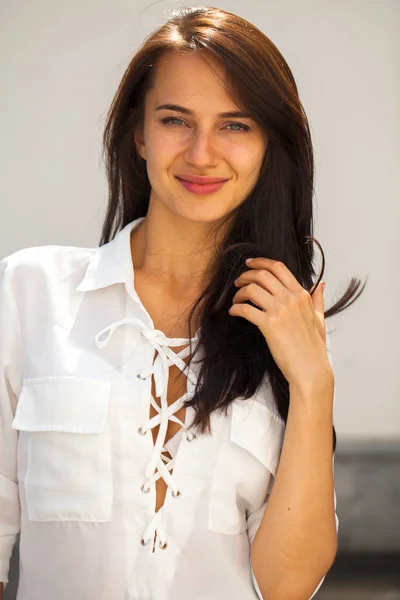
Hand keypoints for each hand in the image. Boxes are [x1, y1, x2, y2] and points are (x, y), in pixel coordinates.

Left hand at [229, 257, 332, 390]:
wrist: (310, 369)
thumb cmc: (314, 347)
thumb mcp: (319, 318)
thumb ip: (317, 299)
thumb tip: (321, 284)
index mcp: (302, 295)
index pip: (279, 268)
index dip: (261, 262)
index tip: (249, 263)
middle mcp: (291, 299)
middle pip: (262, 275)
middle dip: (245, 275)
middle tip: (238, 281)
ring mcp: (280, 311)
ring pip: (251, 289)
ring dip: (239, 292)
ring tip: (236, 299)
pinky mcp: (269, 325)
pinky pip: (246, 309)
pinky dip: (236, 308)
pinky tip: (234, 312)